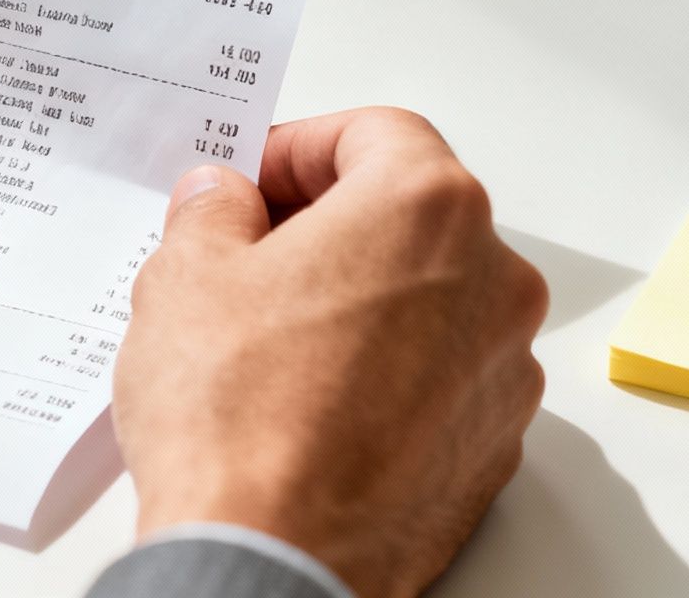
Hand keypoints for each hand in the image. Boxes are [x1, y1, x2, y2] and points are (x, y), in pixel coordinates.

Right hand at [113, 108, 545, 597]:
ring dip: (359, 297)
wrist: (272, 561)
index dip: (297, 148)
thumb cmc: (240, 420)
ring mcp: (503, 367)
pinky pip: (439, 375)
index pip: (372, 133)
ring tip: (270, 336)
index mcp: (427, 208)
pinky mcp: (494, 444)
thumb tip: (224, 201)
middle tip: (248, 251)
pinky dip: (384, 370)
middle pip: (410, 212)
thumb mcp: (186, 273)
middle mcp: (491, 279)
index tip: (250, 181)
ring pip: (429, 296)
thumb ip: (212, 211)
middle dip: (327, 222)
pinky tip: (309, 400)